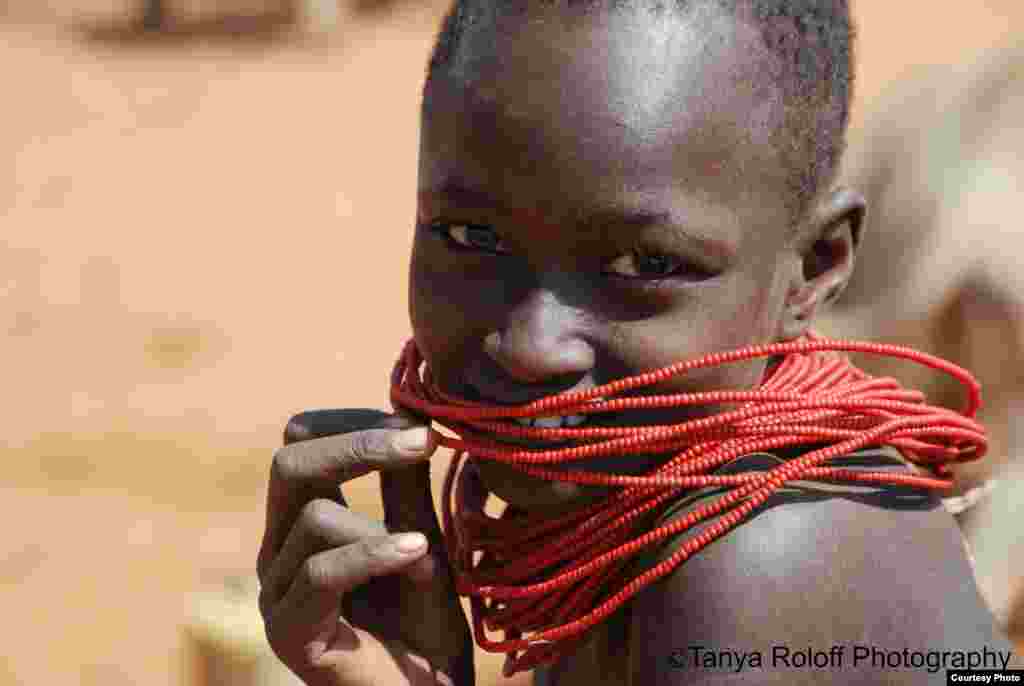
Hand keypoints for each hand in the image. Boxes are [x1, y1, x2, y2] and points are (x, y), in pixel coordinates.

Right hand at [257, 409, 475, 685]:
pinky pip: (319, 571)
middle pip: (290, 462)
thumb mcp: (422, 536)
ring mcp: (276, 592)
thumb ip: (406, 485)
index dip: (355, 420)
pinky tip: (417, 554)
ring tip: (428, 551)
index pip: (303, 440)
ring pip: (313, 517)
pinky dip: (373, 554)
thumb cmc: (427, 624)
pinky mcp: (287, 632)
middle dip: (358, 442)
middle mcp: (279, 551)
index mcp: (303, 520)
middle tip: (421, 442)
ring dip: (382, 526)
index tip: (420, 425)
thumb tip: (410, 412)